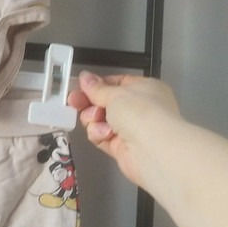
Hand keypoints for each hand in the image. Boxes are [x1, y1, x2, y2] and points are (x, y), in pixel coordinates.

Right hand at [68, 71, 179, 188]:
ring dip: (94, 119)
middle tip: (73, 101)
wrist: (153, 149)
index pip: (116, 83)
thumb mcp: (116, 93)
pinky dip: (99, 134)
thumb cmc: (140, 111)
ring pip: (100, 121)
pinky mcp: (122, 148)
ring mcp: (130, 129)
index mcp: (144, 89)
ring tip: (97, 119)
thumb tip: (84, 77)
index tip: (79, 86)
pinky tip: (105, 134)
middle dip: (89, 103)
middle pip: (105, 103)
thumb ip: (97, 88)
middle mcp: (139, 108)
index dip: (97, 85)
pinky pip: (102, 137)